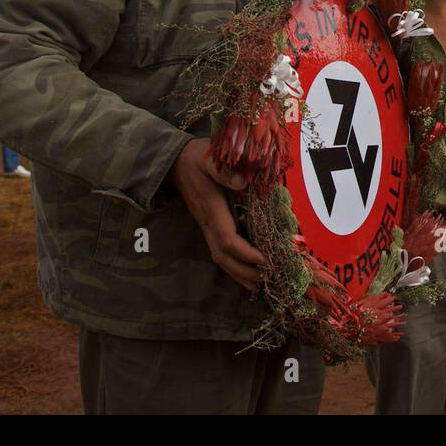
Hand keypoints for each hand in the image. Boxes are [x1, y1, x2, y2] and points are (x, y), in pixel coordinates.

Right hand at [169, 137, 264, 289]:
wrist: (177, 162)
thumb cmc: (197, 159)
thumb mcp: (210, 159)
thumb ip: (224, 171)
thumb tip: (244, 182)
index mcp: (211, 209)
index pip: (228, 239)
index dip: (246, 252)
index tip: (266, 259)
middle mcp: (208, 223)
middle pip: (224, 256)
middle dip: (245, 271)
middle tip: (269, 279)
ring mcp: (207, 227)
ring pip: (221, 258)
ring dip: (239, 274)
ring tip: (261, 286)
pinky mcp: (209, 227)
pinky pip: (221, 252)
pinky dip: (235, 266)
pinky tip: (248, 274)